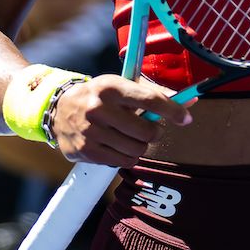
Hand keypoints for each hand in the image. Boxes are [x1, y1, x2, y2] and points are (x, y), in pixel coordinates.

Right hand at [45, 74, 191, 167]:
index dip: (172, 110)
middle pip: (145, 131)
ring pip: (136, 149)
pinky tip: (119, 146)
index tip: (185, 118)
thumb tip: (191, 101)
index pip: (148, 99)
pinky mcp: (87, 151)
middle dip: (154, 133)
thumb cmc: (99, 97)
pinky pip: (123, 162)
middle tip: (150, 130)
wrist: (58, 110)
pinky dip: (127, 156)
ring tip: (131, 138)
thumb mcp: (120, 86)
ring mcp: (91, 132)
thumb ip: (153, 94)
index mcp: (110, 87)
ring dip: (140, 146)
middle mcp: (98, 108)